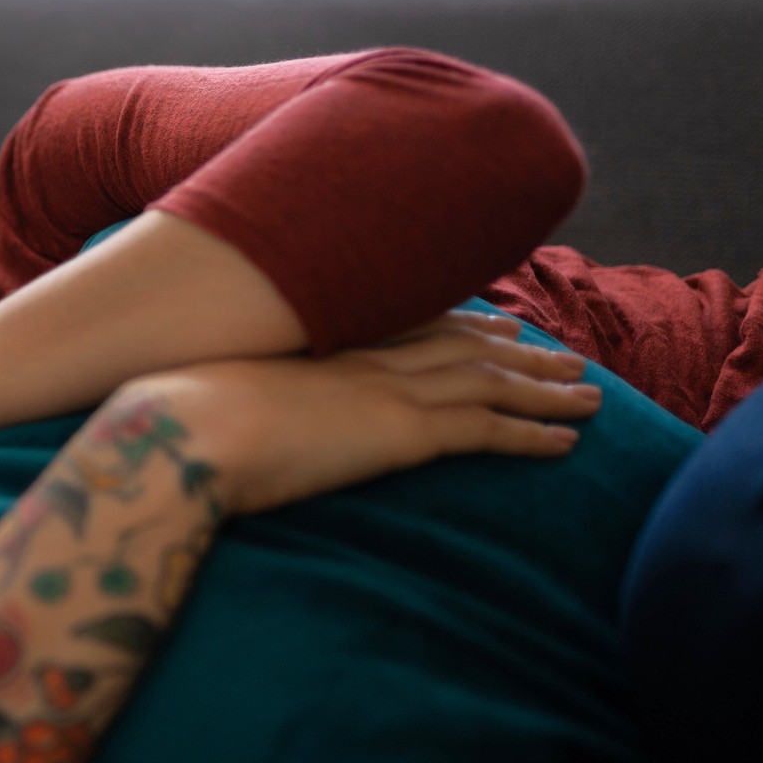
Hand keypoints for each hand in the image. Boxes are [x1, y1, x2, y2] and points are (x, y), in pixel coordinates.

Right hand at [104, 316, 600, 517]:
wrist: (180, 432)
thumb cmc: (174, 419)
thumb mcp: (205, 392)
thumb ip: (234, 393)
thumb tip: (217, 407)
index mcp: (320, 344)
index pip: (408, 326)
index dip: (459, 323)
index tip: (495, 321)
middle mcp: (362, 358)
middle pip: (461, 348)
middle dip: (518, 352)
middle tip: (562, 356)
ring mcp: (386, 391)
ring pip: (489, 383)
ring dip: (543, 389)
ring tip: (588, 396)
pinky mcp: (402, 433)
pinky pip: (487, 431)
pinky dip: (532, 434)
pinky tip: (567, 442)